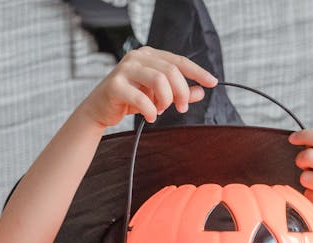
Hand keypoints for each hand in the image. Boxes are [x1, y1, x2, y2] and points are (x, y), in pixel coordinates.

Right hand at [76, 46, 217, 128]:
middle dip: (181, 92)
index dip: (197, 72)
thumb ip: (178, 93)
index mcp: (149, 55)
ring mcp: (125, 69)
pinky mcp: (115, 85)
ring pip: (159, 80)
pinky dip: (151, 111)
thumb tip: (200, 92)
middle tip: (181, 108)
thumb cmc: (129, 100)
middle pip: (171, 71)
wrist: (99, 110)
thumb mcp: (157, 96)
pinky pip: (142, 98)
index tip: (212, 82)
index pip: (179, 61)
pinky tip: (151, 117)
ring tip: (162, 110)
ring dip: (166, 99)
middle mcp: (137, 57)